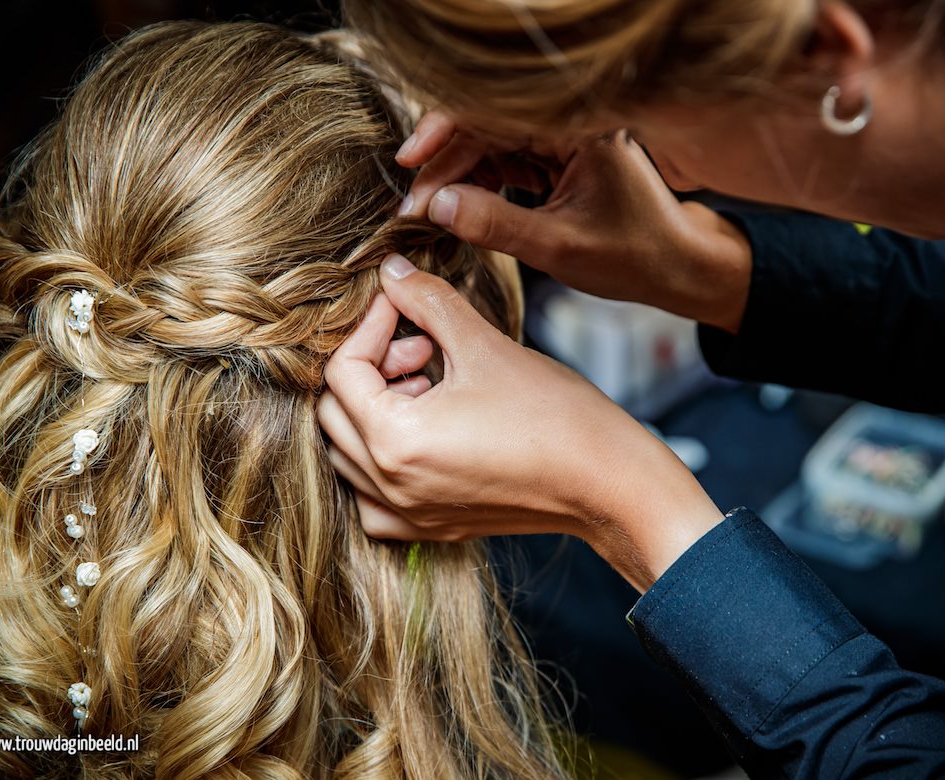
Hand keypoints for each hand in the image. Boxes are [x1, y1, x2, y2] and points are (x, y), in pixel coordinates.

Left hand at [316, 255, 724, 591]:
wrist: (607, 482)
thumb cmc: (555, 416)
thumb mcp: (484, 345)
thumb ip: (428, 303)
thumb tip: (392, 272)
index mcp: (394, 440)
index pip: (342, 371)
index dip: (371, 325)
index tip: (405, 305)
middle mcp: (389, 486)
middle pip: (336, 412)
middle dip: (371, 366)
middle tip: (422, 344)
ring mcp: (409, 514)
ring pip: (349, 455)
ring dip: (375, 410)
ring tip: (429, 384)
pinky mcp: (431, 527)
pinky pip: (373, 499)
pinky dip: (381, 463)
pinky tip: (423, 435)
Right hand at [397, 111, 753, 332]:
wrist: (674, 268)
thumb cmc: (633, 256)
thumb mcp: (558, 247)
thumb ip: (496, 224)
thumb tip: (437, 206)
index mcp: (578, 128)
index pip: (494, 114)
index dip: (445, 135)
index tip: (410, 162)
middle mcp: (570, 123)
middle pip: (487, 126)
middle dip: (446, 164)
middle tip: (415, 207)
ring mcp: (563, 139)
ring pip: (491, 144)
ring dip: (458, 175)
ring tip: (432, 213)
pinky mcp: (558, 158)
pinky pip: (507, 159)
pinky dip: (480, 183)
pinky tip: (461, 207)